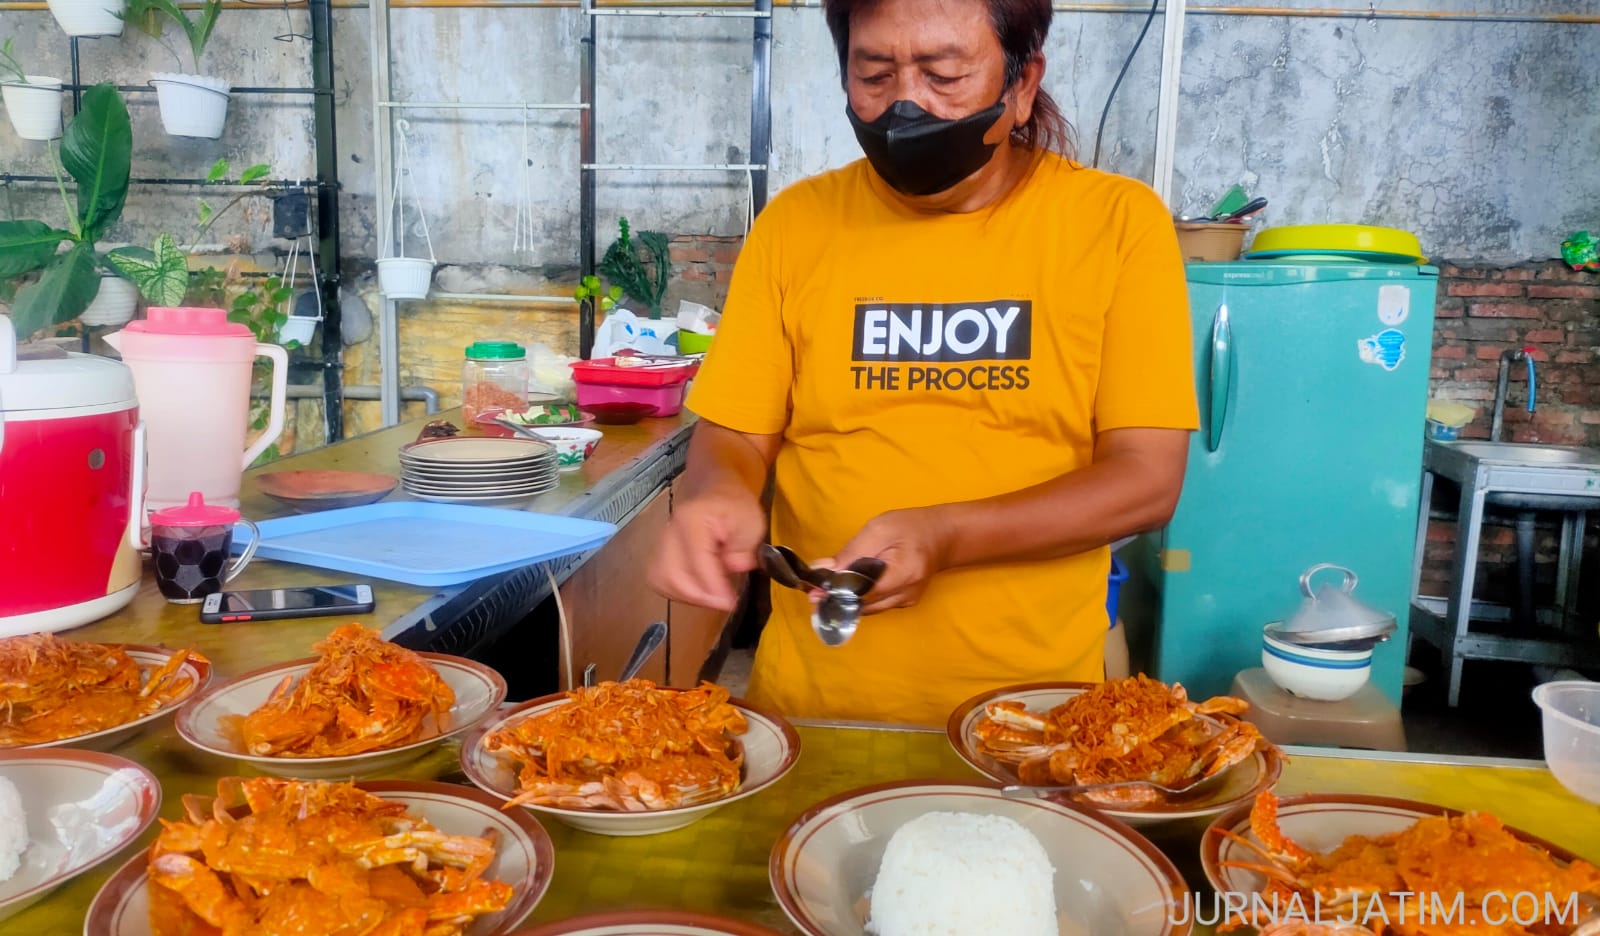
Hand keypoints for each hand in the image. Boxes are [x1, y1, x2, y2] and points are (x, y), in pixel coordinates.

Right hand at [647, 486, 766, 611]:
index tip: (730, 601)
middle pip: (670, 575)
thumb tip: (732, 568)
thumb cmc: (733, 504)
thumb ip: (743, 548)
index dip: (713, 587)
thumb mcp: (751, 521)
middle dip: (697, 596)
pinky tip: (697, 590)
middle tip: (721, 600)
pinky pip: (659, 580)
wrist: (711, 486)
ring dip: (685, 596)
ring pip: (660, 580)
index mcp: (692, 519)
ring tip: (709, 595)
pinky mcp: (659, 553)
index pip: (696, 560)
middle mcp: (670, 531)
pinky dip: (676, 592)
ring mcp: (660, 542)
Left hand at [815, 507, 953, 614]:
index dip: (837, 592)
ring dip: (846, 600)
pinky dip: (859, 597)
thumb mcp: (879, 529)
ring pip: (867, 608)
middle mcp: (906, 595)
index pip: (863, 592)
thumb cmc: (910, 527)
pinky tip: (846, 587)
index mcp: (904, 574)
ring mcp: (906, 602)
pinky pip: (875, 604)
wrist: (942, 536)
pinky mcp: (903, 602)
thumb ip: (852, 552)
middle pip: (863, 605)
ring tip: (825, 589)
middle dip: (836, 598)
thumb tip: (823, 570)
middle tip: (813, 591)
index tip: (813, 591)